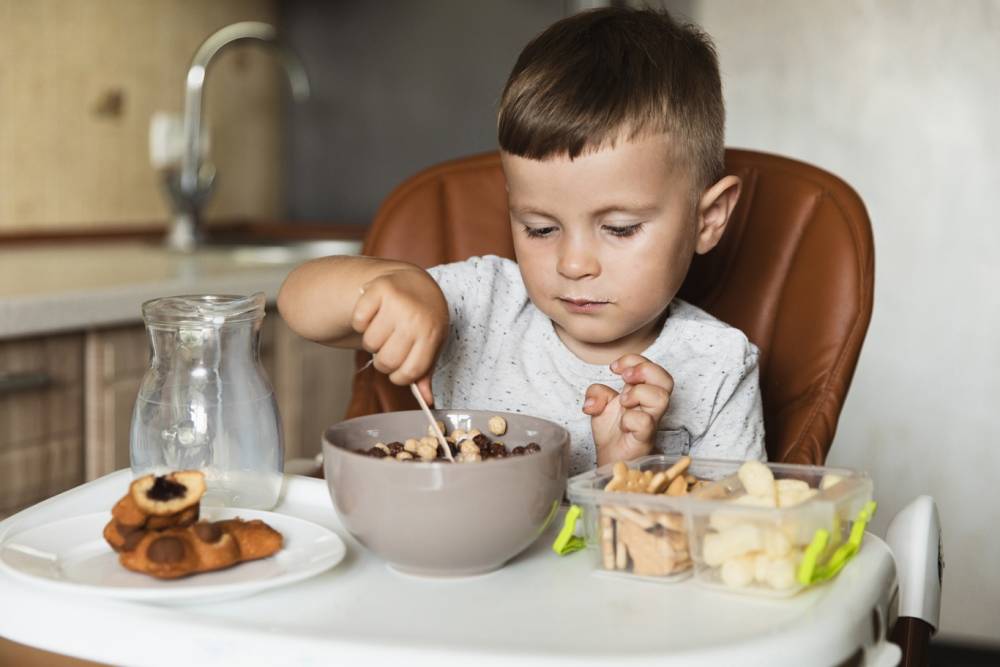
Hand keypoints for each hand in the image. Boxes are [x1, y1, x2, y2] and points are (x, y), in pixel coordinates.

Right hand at [351, 267, 448, 403]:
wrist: (414, 281)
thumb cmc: (424, 319)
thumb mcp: (431, 343)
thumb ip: (425, 371)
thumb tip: (427, 401)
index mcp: (433, 333)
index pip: (410, 372)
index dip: (400, 377)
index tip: (400, 368)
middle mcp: (416, 317)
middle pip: (387, 361)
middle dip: (384, 361)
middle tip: (390, 346)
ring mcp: (397, 302)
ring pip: (370, 343)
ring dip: (373, 341)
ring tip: (384, 329)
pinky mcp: (377, 290)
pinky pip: (359, 321)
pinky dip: (361, 322)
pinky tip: (375, 314)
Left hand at [583, 354, 673, 466]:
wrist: (611, 458)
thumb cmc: (611, 430)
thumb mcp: (598, 405)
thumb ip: (595, 394)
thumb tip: (592, 402)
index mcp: (641, 391)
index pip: (651, 366)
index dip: (634, 360)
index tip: (614, 368)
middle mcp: (650, 404)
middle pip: (666, 379)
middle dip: (644, 369)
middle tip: (625, 378)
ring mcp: (650, 420)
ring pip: (661, 397)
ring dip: (638, 393)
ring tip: (623, 402)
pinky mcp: (645, 437)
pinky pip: (645, 422)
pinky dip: (630, 420)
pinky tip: (623, 425)